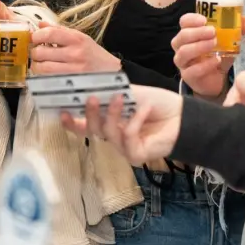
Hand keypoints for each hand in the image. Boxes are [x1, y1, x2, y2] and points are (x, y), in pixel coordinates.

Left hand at [29, 22, 120, 74]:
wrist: (112, 72)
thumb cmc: (94, 54)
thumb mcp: (80, 38)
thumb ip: (59, 31)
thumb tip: (40, 24)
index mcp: (77, 39)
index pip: (49, 34)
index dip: (36, 36)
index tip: (35, 39)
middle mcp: (75, 54)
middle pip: (41, 53)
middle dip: (34, 53)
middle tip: (37, 54)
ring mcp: (73, 71)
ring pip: (42, 69)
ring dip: (36, 66)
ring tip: (41, 64)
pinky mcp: (71, 84)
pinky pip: (49, 80)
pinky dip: (43, 77)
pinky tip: (47, 74)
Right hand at [60, 85, 182, 165]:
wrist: (183, 115)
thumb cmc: (157, 103)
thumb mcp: (130, 93)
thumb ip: (110, 94)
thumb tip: (87, 89)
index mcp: (109, 122)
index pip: (84, 125)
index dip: (71, 121)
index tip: (61, 110)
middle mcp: (114, 137)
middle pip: (92, 130)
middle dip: (89, 114)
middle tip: (90, 98)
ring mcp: (124, 148)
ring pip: (108, 134)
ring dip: (113, 114)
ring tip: (120, 98)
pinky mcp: (136, 156)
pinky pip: (128, 139)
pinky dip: (135, 121)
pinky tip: (145, 110)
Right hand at [172, 13, 230, 97]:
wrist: (218, 80)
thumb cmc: (218, 56)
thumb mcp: (228, 42)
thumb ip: (235, 30)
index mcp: (190, 34)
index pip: (184, 22)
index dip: (192, 19)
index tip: (204, 20)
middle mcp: (182, 46)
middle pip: (182, 36)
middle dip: (197, 32)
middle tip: (213, 32)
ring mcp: (183, 62)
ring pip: (183, 52)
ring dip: (199, 46)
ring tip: (214, 44)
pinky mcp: (188, 76)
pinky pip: (192, 70)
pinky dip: (205, 65)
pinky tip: (217, 60)